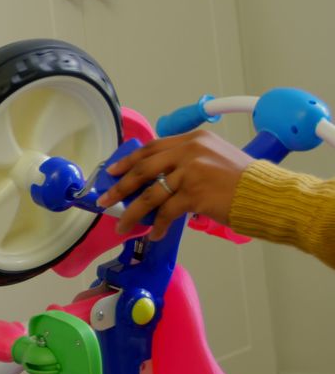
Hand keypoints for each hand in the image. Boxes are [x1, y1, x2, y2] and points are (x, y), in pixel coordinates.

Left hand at [95, 130, 253, 239]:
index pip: (151, 148)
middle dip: (120, 187)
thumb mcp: (214, 158)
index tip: (111, 172)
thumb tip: (155, 181)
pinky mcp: (194, 193)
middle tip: (104, 200)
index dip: (128, 161)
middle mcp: (189, 151)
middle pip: (143, 169)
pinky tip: (155, 234)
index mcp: (193, 139)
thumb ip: (187, 162)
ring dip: (133, 213)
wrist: (269, 195)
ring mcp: (190, 172)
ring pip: (150, 194)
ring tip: (123, 225)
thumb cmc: (245, 182)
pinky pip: (166, 212)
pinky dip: (158, 225)